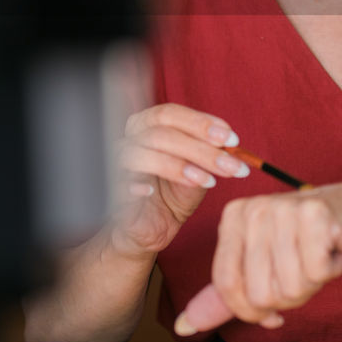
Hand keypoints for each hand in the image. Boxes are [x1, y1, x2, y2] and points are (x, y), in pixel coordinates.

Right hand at [110, 103, 250, 257]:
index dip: (201, 123)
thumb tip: (231, 145)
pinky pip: (118, 181)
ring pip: (141, 153)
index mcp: (149, 126)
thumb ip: (211, 155)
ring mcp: (118, 163)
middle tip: (230, 165)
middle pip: (161, 133)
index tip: (231, 140)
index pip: (171, 114)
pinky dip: (136, 183)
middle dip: (200, 148)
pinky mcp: (110, 190)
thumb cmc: (174, 193)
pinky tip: (153, 192)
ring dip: (177, 165)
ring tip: (206, 181)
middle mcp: (131, 139)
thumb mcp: (199, 171)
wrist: (152, 227)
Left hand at [175, 179, 341, 333]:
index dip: (250, 308)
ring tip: (317, 257)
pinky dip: (330, 270)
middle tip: (302, 270)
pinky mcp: (316, 215)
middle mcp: (254, 208)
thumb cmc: (308, 239)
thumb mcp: (260, 265)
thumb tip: (184, 325)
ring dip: (311, 283)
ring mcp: (284, 208)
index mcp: (234, 217)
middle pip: (260, 292)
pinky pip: (316, 273)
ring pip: (290, 286)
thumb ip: (224, 295)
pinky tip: (332, 249)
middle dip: (287, 295)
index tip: (270, 306)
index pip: (227, 285)